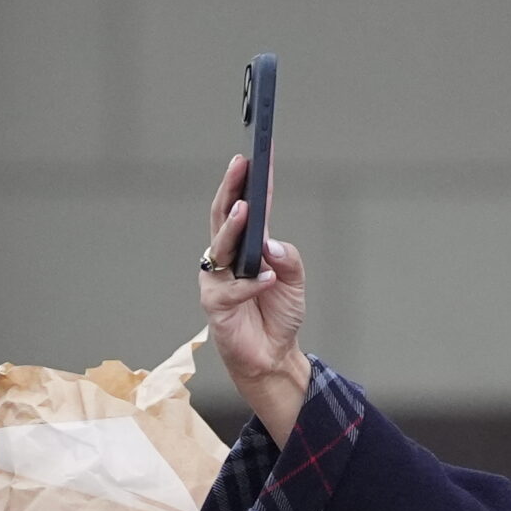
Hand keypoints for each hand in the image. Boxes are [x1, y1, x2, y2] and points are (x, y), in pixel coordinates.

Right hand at [201, 154, 310, 444]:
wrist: (272, 355)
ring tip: (247, 210)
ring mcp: (218, 280)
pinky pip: (231, 291)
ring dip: (234, 228)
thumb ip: (288, 259)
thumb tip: (271, 242)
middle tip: (242, 164)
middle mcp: (227, 258)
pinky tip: (267, 279)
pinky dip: (251, 284)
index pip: (248, 208)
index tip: (258, 154)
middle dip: (232, 188)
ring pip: (221, 247)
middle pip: (224, 217)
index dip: (252, 182)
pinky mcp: (216, 306)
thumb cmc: (278, 314)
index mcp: (246, 247)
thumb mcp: (294, 282)